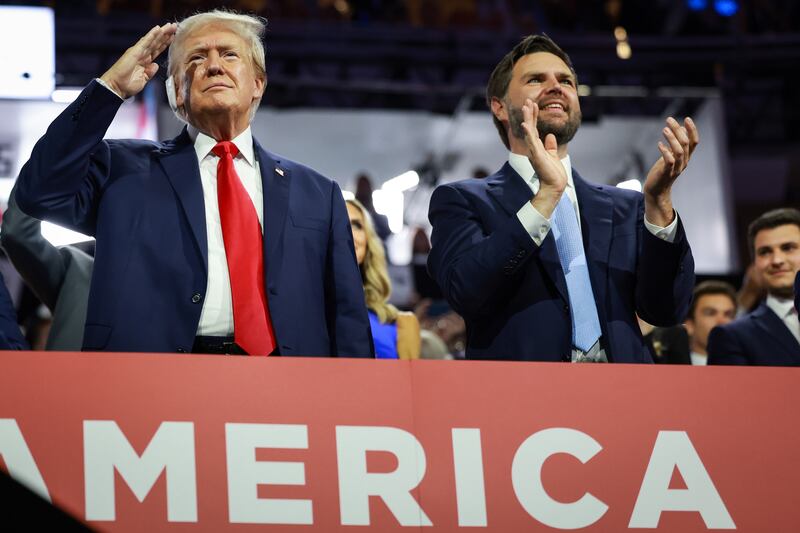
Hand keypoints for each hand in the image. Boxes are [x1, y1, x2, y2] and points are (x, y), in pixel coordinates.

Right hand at [100, 23, 176, 98]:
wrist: (116, 87)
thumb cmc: (127, 85)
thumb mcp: (143, 79)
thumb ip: (150, 72)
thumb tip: (155, 65)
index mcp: (144, 61)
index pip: (157, 49)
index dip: (165, 43)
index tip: (173, 36)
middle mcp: (142, 55)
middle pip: (156, 42)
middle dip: (166, 34)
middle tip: (175, 26)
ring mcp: (138, 52)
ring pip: (152, 40)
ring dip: (162, 32)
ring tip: (171, 25)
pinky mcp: (134, 52)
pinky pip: (145, 41)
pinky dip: (152, 35)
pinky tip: (158, 28)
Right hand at [521, 98, 566, 217]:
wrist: (555, 186)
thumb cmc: (554, 173)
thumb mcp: (553, 156)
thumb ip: (551, 146)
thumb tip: (551, 136)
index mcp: (538, 147)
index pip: (535, 128)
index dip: (534, 116)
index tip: (533, 104)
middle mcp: (534, 148)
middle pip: (531, 127)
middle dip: (530, 114)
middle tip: (528, 101)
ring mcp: (534, 151)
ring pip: (530, 132)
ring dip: (528, 119)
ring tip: (526, 107)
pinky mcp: (536, 156)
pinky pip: (531, 142)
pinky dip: (528, 133)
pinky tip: (526, 124)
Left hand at [642, 116, 698, 225]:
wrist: (656, 190)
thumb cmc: (662, 171)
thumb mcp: (670, 155)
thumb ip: (676, 143)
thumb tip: (681, 127)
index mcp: (686, 157)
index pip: (694, 142)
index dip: (692, 130)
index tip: (687, 118)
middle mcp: (684, 162)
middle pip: (685, 143)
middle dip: (678, 130)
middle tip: (669, 120)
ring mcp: (676, 168)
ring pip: (679, 151)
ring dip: (672, 139)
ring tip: (664, 129)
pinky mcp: (666, 173)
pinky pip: (669, 161)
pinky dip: (665, 151)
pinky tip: (659, 144)